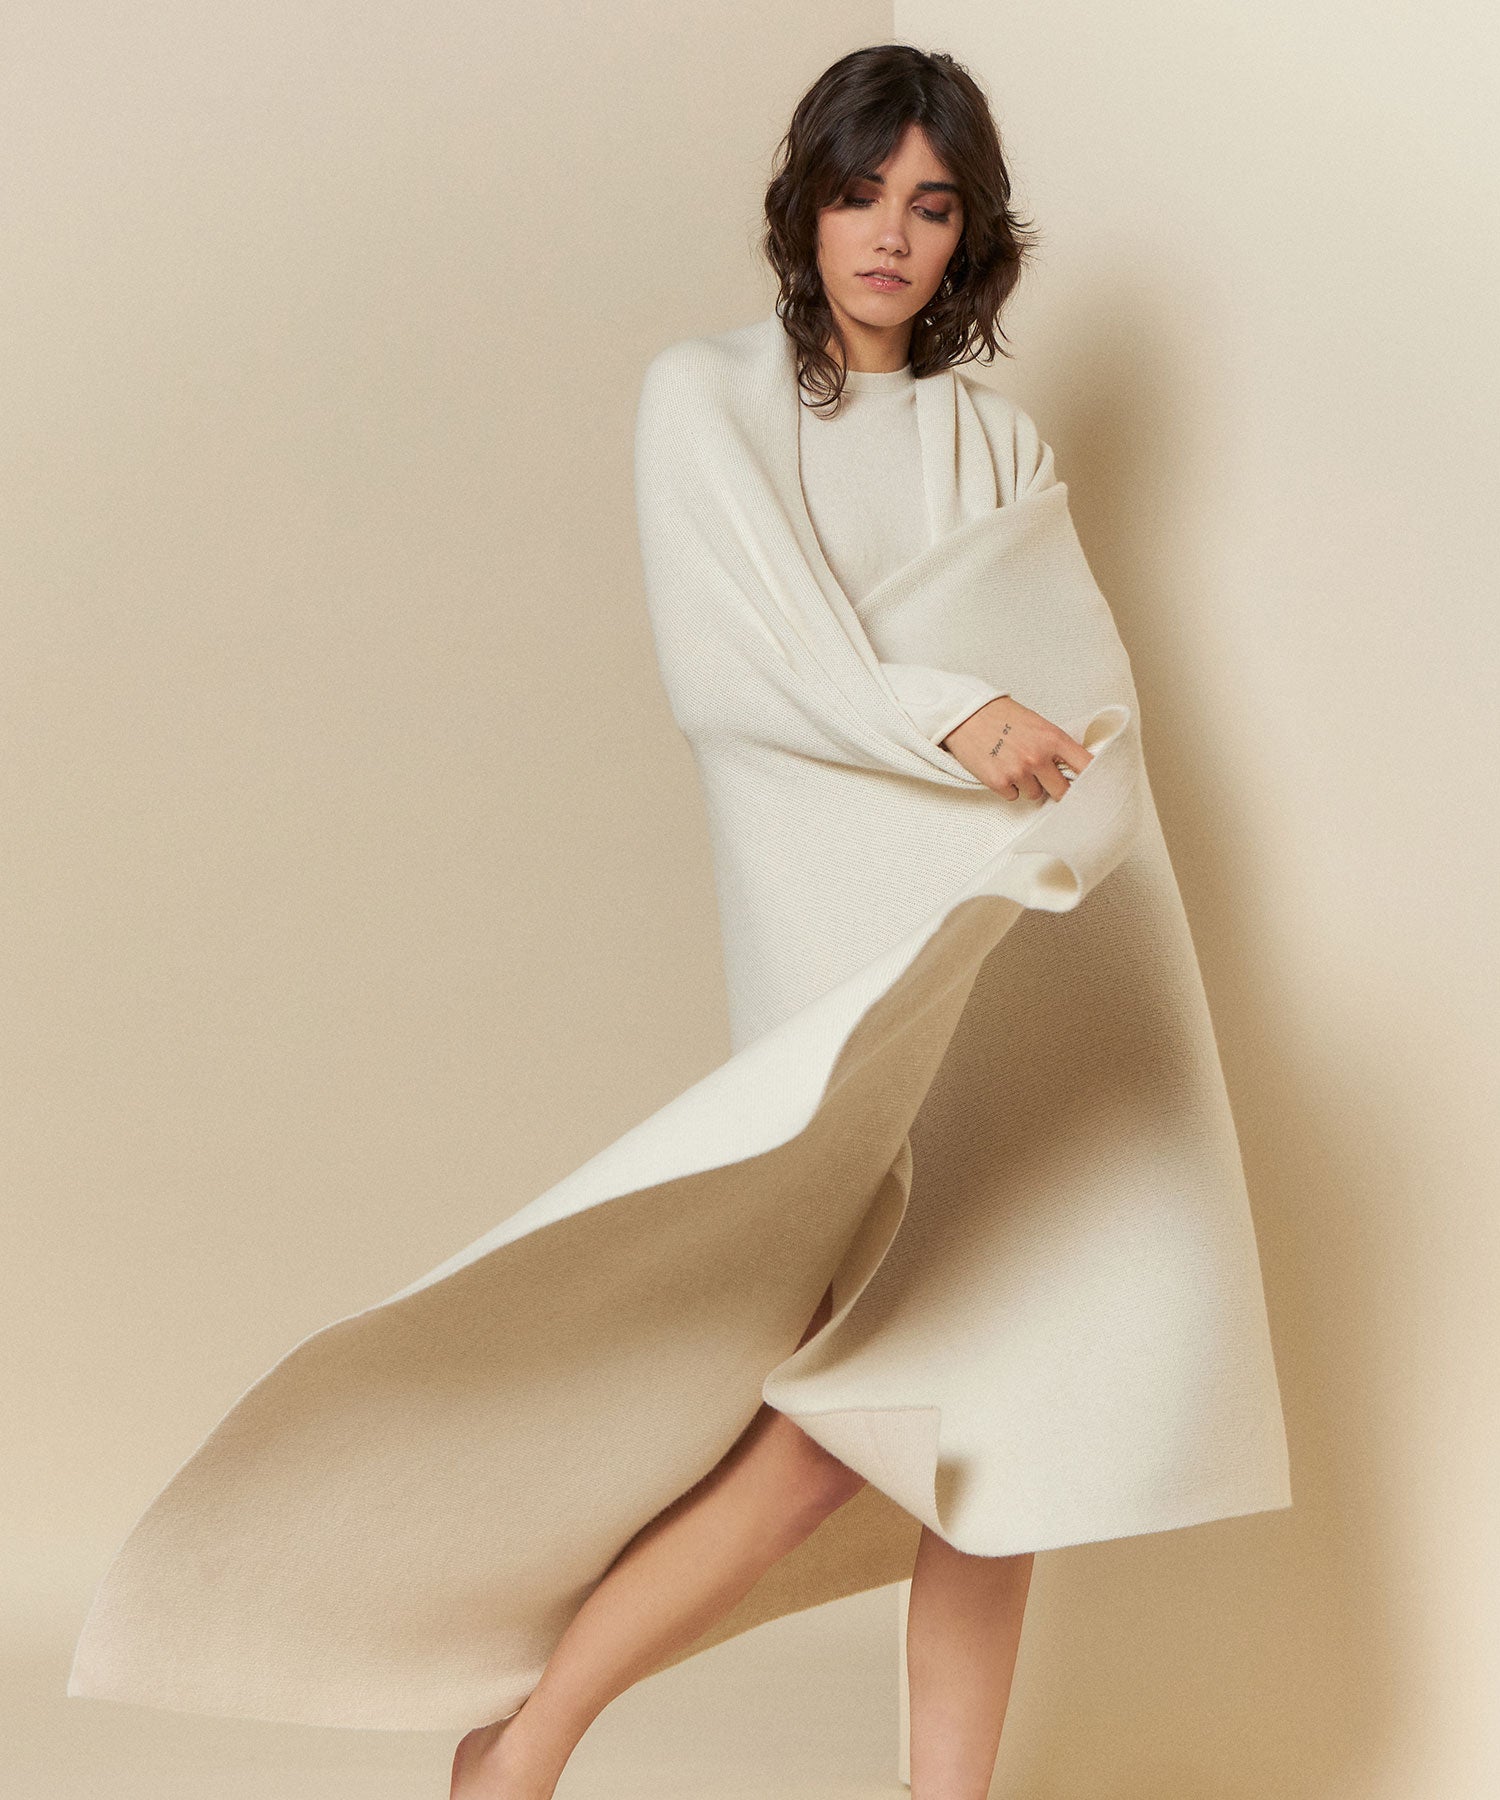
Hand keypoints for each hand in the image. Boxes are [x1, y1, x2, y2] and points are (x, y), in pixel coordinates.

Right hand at [939, 694, 1092, 800]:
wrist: (967, 714)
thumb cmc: (1003, 717)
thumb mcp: (1038, 724)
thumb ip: (1056, 746)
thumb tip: (1074, 769)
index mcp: (1053, 738)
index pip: (1086, 766)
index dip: (1092, 780)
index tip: (1093, 788)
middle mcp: (1038, 756)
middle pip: (1063, 792)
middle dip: (1055, 788)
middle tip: (1043, 777)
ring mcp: (1019, 770)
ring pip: (1035, 795)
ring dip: (1027, 786)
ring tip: (1013, 764)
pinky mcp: (999, 782)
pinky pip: (1013, 797)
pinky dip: (1007, 787)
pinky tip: (999, 768)